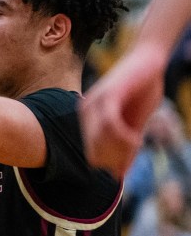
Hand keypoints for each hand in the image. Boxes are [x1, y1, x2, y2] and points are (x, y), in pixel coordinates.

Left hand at [79, 45, 165, 178]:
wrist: (149, 60)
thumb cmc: (142, 89)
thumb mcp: (135, 123)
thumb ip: (126, 148)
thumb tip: (120, 174)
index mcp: (88, 118)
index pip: (91, 153)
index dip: (110, 163)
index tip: (124, 167)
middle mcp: (86, 111)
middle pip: (93, 151)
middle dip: (114, 158)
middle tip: (132, 153)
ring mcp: (94, 103)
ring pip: (101, 140)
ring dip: (121, 148)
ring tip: (136, 143)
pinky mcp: (107, 96)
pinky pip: (110, 125)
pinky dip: (123, 136)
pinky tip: (136, 138)